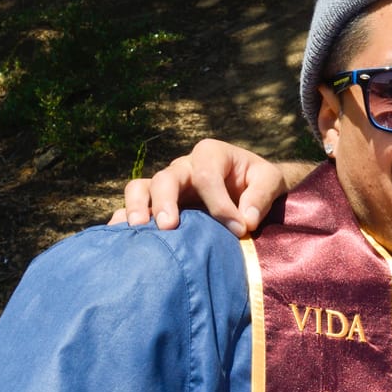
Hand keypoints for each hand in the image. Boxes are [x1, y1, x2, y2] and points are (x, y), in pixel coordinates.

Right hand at [107, 140, 298, 235]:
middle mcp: (183, 167)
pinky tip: (120, 237)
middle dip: (165, 202)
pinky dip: (124, 219)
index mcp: (210, 154)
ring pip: (141, 188)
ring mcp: (167, 186)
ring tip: (139, 229)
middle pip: (165, 178)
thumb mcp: (271, 180)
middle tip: (168, 226)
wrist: (250, 187)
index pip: (206, 175)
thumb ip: (261, 195)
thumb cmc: (258, 182)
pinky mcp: (157, 204)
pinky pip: (134, 207)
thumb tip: (246, 221)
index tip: (238, 230)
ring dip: (137, 207)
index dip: (220, 204)